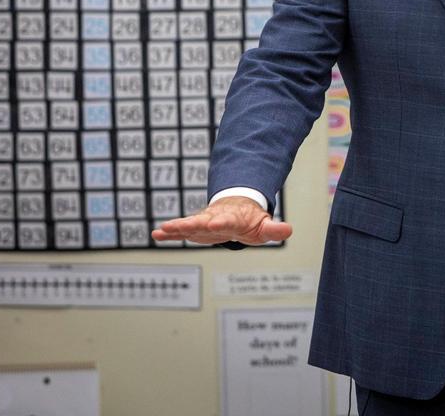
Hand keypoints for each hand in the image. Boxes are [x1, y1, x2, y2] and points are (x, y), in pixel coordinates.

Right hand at [151, 196, 292, 245]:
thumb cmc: (251, 220)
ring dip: (176, 227)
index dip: (221, 223)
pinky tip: (156, 234)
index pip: (227, 221)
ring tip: (162, 229)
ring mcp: (203, 222)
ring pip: (189, 224)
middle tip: (175, 225)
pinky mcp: (196, 228)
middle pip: (202, 221)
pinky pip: (181, 230)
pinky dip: (169, 233)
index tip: (214, 225)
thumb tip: (288, 230)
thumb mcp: (264, 225)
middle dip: (190, 224)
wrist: (238, 209)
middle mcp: (215, 218)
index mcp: (233, 218)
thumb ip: (274, 229)